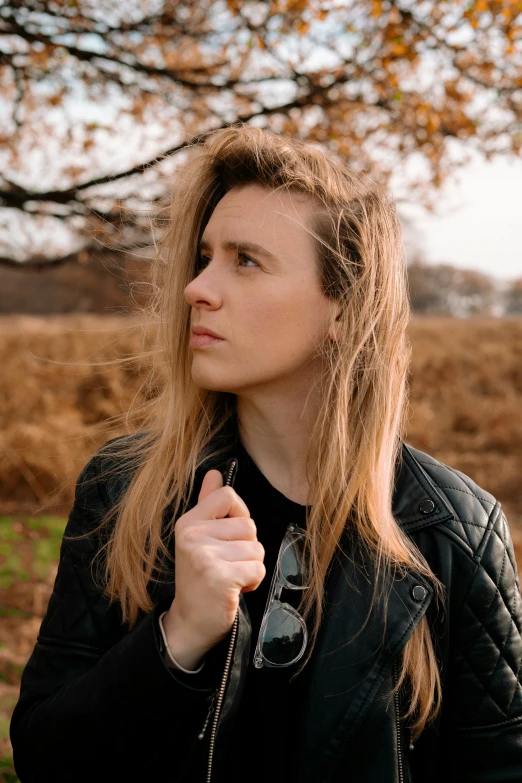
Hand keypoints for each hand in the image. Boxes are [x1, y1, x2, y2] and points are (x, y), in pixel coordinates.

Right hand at [163, 468, 265, 660]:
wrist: (190, 622)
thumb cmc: (200, 578)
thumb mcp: (199, 538)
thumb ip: (208, 504)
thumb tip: (215, 473)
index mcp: (188, 522)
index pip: (228, 495)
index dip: (241, 514)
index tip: (232, 535)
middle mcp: (193, 536)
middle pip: (249, 525)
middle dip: (248, 548)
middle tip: (228, 564)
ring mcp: (204, 556)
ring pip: (256, 548)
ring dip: (251, 567)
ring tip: (230, 577)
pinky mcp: (218, 577)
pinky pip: (257, 568)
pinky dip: (252, 581)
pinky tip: (235, 590)